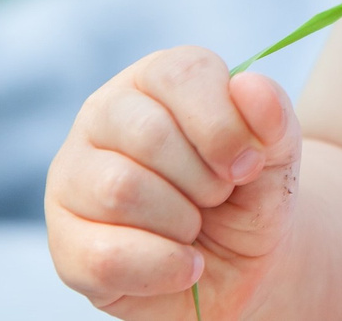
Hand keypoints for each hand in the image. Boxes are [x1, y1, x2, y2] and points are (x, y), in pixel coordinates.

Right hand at [46, 46, 301, 318]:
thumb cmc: (249, 194)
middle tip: (218, 197)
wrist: (240, 265)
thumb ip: (272, 117)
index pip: (182, 74)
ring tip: (195, 226)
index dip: (224, 125)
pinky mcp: (66, 240)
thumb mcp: (276, 154)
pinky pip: (105, 256)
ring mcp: (74, 176)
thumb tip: (248, 85)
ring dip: (181, 221)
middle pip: (149, 135)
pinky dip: (162, 266)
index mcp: (156, 77)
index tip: (249, 164)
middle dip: (203, 179)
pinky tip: (185, 265)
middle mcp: (104, 114)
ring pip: (119, 191)